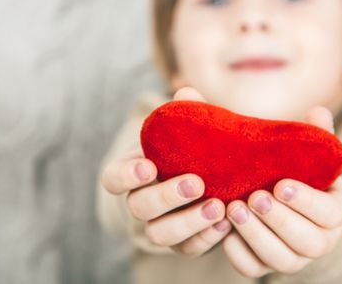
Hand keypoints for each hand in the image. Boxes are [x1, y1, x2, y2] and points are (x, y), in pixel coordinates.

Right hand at [101, 87, 231, 257]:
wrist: (200, 181)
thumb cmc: (184, 151)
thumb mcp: (182, 132)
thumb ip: (184, 113)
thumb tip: (186, 92)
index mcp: (132, 173)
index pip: (113, 178)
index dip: (126, 176)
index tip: (148, 166)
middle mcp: (140, 202)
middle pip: (139, 207)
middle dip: (166, 196)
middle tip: (196, 183)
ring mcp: (159, 226)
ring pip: (160, 234)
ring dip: (188, 222)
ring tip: (218, 207)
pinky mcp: (182, 243)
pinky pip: (188, 249)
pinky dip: (207, 238)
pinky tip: (227, 223)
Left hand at [222, 107, 341, 277]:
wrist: (290, 203)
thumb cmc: (299, 175)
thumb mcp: (310, 156)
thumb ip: (314, 135)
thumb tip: (317, 111)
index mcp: (333, 212)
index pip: (329, 213)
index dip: (306, 201)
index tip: (282, 184)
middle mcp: (319, 241)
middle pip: (307, 241)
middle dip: (279, 220)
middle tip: (253, 197)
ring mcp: (293, 258)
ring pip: (280, 259)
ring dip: (256, 236)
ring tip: (233, 209)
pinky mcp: (266, 266)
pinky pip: (253, 269)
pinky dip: (238, 253)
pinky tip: (224, 231)